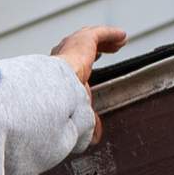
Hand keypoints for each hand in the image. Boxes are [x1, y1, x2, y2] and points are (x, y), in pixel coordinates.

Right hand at [51, 24, 126, 142]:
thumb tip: (95, 139)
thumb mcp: (76, 113)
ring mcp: (73, 46)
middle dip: (92, 48)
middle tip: (102, 50)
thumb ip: (87, 122)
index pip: (70, 65)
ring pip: (91, 38)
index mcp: (56, 72)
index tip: (90, 66)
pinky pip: (100, 34)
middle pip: (79, 48)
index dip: (82, 65)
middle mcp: (62, 56)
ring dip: (105, 41)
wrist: (51, 88)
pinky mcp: (84, 40)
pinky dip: (112, 35)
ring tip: (118, 42)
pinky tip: (123, 37)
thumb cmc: (55, 102)